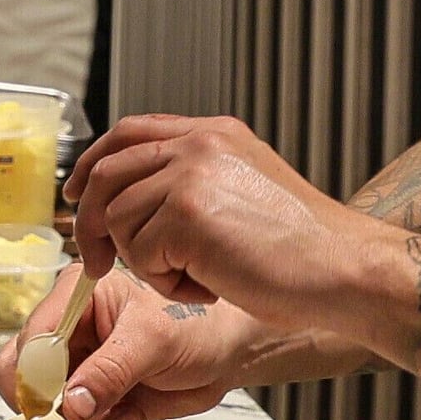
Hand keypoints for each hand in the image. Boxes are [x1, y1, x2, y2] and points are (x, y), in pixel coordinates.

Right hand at [14, 259, 266, 419]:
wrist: (223, 354)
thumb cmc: (195, 328)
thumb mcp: (155, 342)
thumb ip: (111, 372)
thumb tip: (71, 406)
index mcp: (73, 298)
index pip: (27, 342)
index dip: (37, 381)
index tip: (65, 406)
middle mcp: (65, 332)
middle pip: (18, 381)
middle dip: (54, 410)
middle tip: (93, 417)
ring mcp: (74, 368)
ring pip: (43, 415)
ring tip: (127, 414)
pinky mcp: (88, 399)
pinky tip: (132, 416)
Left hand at [64, 113, 399, 353]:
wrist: (343, 269)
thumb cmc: (300, 250)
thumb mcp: (244, 190)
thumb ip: (195, 180)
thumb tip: (132, 199)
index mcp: (213, 133)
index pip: (129, 132)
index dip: (93, 163)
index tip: (77, 196)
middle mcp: (199, 143)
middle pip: (108, 173)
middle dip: (93, 224)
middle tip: (97, 264)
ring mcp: (191, 174)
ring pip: (120, 221)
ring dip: (146, 264)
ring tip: (197, 278)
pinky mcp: (187, 214)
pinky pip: (141, 256)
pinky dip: (167, 285)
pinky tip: (209, 288)